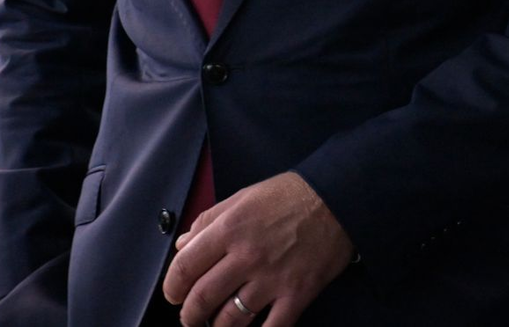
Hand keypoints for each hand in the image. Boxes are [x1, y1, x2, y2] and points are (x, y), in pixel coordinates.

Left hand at [163, 171, 354, 326]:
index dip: (172, 286)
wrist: (336, 198)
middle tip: (190, 317)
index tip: (173, 293)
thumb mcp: (243, 197)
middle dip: (189, 315)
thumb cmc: (289, 195)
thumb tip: (183, 244)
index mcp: (230, 227)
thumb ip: (210, 220)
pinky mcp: (296, 294)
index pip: (186, 266)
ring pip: (230, 320)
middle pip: (203, 298)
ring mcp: (272, 278)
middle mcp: (247, 255)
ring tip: (215, 325)